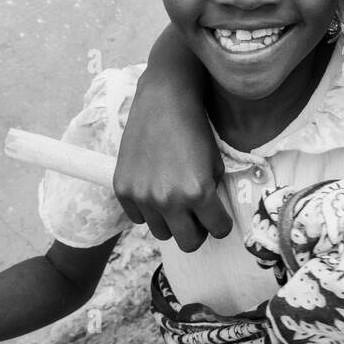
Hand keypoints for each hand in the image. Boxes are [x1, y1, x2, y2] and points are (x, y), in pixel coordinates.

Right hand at [114, 68, 231, 251]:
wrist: (164, 100)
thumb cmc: (195, 129)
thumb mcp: (216, 163)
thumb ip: (211, 194)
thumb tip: (208, 216)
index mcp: (197, 193)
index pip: (218, 230)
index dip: (221, 224)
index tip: (218, 218)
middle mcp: (168, 199)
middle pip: (188, 243)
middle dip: (197, 232)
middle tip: (197, 217)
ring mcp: (142, 196)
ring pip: (161, 232)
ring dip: (171, 221)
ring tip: (174, 199)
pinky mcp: (122, 189)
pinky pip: (138, 217)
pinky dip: (147, 209)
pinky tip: (154, 188)